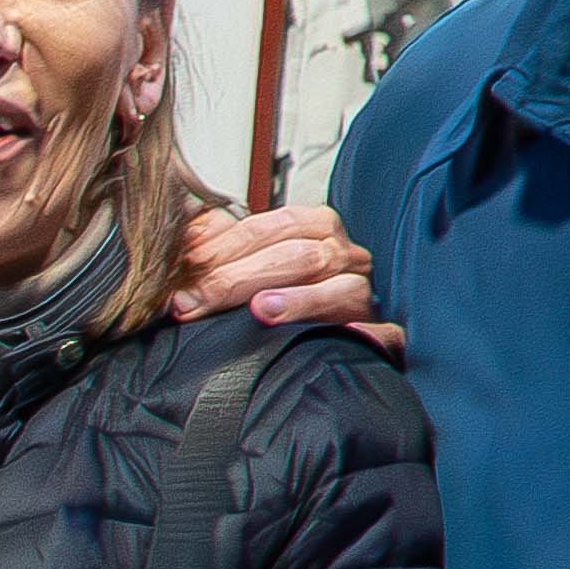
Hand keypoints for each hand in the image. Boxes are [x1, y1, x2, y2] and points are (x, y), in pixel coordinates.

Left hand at [167, 194, 401, 353]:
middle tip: (195, 299)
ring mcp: (367, 295)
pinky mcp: (384, 334)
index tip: (184, 266)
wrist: (322, 342)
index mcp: (317, 228)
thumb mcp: (247, 260)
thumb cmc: (279, 293)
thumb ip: (220, 244)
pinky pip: (385, 333)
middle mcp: (346, 257)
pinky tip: (350, 336)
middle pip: (301, 257)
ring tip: (261, 310)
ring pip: (343, 290)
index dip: (227, 245)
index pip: (275, 226)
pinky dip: (369, 334)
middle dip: (241, 278)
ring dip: (302, 300)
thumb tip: (185, 235)